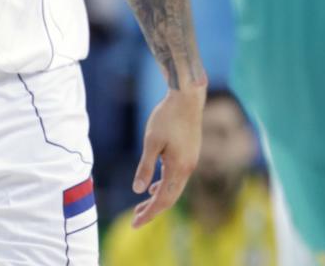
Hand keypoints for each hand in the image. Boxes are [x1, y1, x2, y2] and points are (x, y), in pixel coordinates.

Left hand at [131, 83, 205, 227]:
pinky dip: (165, 186)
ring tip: (142, 207)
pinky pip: (176, 178)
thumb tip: (138, 190)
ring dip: (158, 199)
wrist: (187, 99)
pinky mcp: (189, 155)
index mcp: (178, 168)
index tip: (135, 224)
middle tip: (135, 220)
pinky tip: (155, 187)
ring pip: (174, 189)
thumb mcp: (151, 141)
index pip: (162, 200)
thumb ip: (145, 167)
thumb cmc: (167, 117)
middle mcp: (187, 169)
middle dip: (152, 210)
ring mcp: (190, 162)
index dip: (149, 213)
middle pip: (170, 198)